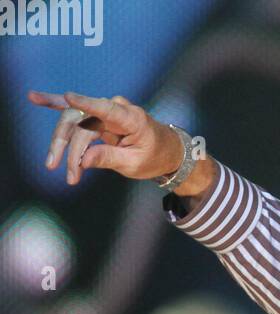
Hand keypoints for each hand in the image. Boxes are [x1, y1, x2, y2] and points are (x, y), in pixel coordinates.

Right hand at [27, 89, 181, 184]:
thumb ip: (110, 159)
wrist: (165, 150)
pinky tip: (35, 98)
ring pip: (75, 123)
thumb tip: (83, 160)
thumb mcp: (135, 164)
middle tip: (62, 170)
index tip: (69, 98)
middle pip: (83, 122)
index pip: (107, 109)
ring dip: (62, 144)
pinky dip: (55, 104)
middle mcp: (116, 109)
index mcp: (132, 119)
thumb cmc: (153, 157)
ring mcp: (105, 111)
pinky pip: (75, 111)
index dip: (87, 103)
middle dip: (69, 146)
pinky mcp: (97, 116)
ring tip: (54, 165)